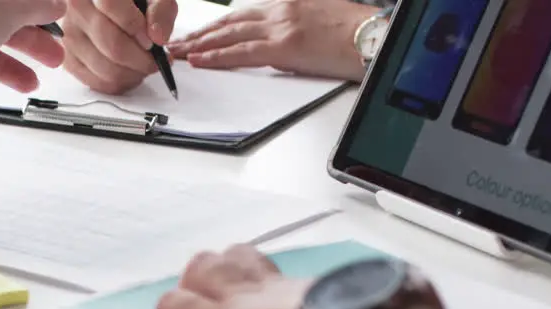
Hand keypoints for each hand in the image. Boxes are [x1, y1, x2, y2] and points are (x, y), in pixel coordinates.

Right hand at [61, 0, 177, 93]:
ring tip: (142, 65)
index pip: (110, 4)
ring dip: (133, 74)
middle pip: (112, 44)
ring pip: (106, 69)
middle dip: (141, 60)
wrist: (116, 10)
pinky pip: (97, 82)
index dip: (134, 25)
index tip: (150, 40)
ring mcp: (70, 36)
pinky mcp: (69, 59)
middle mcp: (76, 9)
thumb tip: (157, 38)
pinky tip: (128, 72)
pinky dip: (119, 83)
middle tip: (154, 60)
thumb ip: (161, 11)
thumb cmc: (134, 4)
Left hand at [167, 0, 374, 80]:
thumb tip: (275, 44)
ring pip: (229, 36)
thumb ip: (292, 26)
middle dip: (200, 34)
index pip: (241, 14)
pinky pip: (242, 53)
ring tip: (177, 53)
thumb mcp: (317, 18)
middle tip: (175, 43)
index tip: (198, 33)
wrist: (374, 38)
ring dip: (200, 45)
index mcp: (287, 3)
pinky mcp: (285, 47)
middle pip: (229, 22)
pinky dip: (217, 57)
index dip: (216, 25)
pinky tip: (199, 60)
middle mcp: (279, 10)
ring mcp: (281, 27)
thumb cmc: (353, 33)